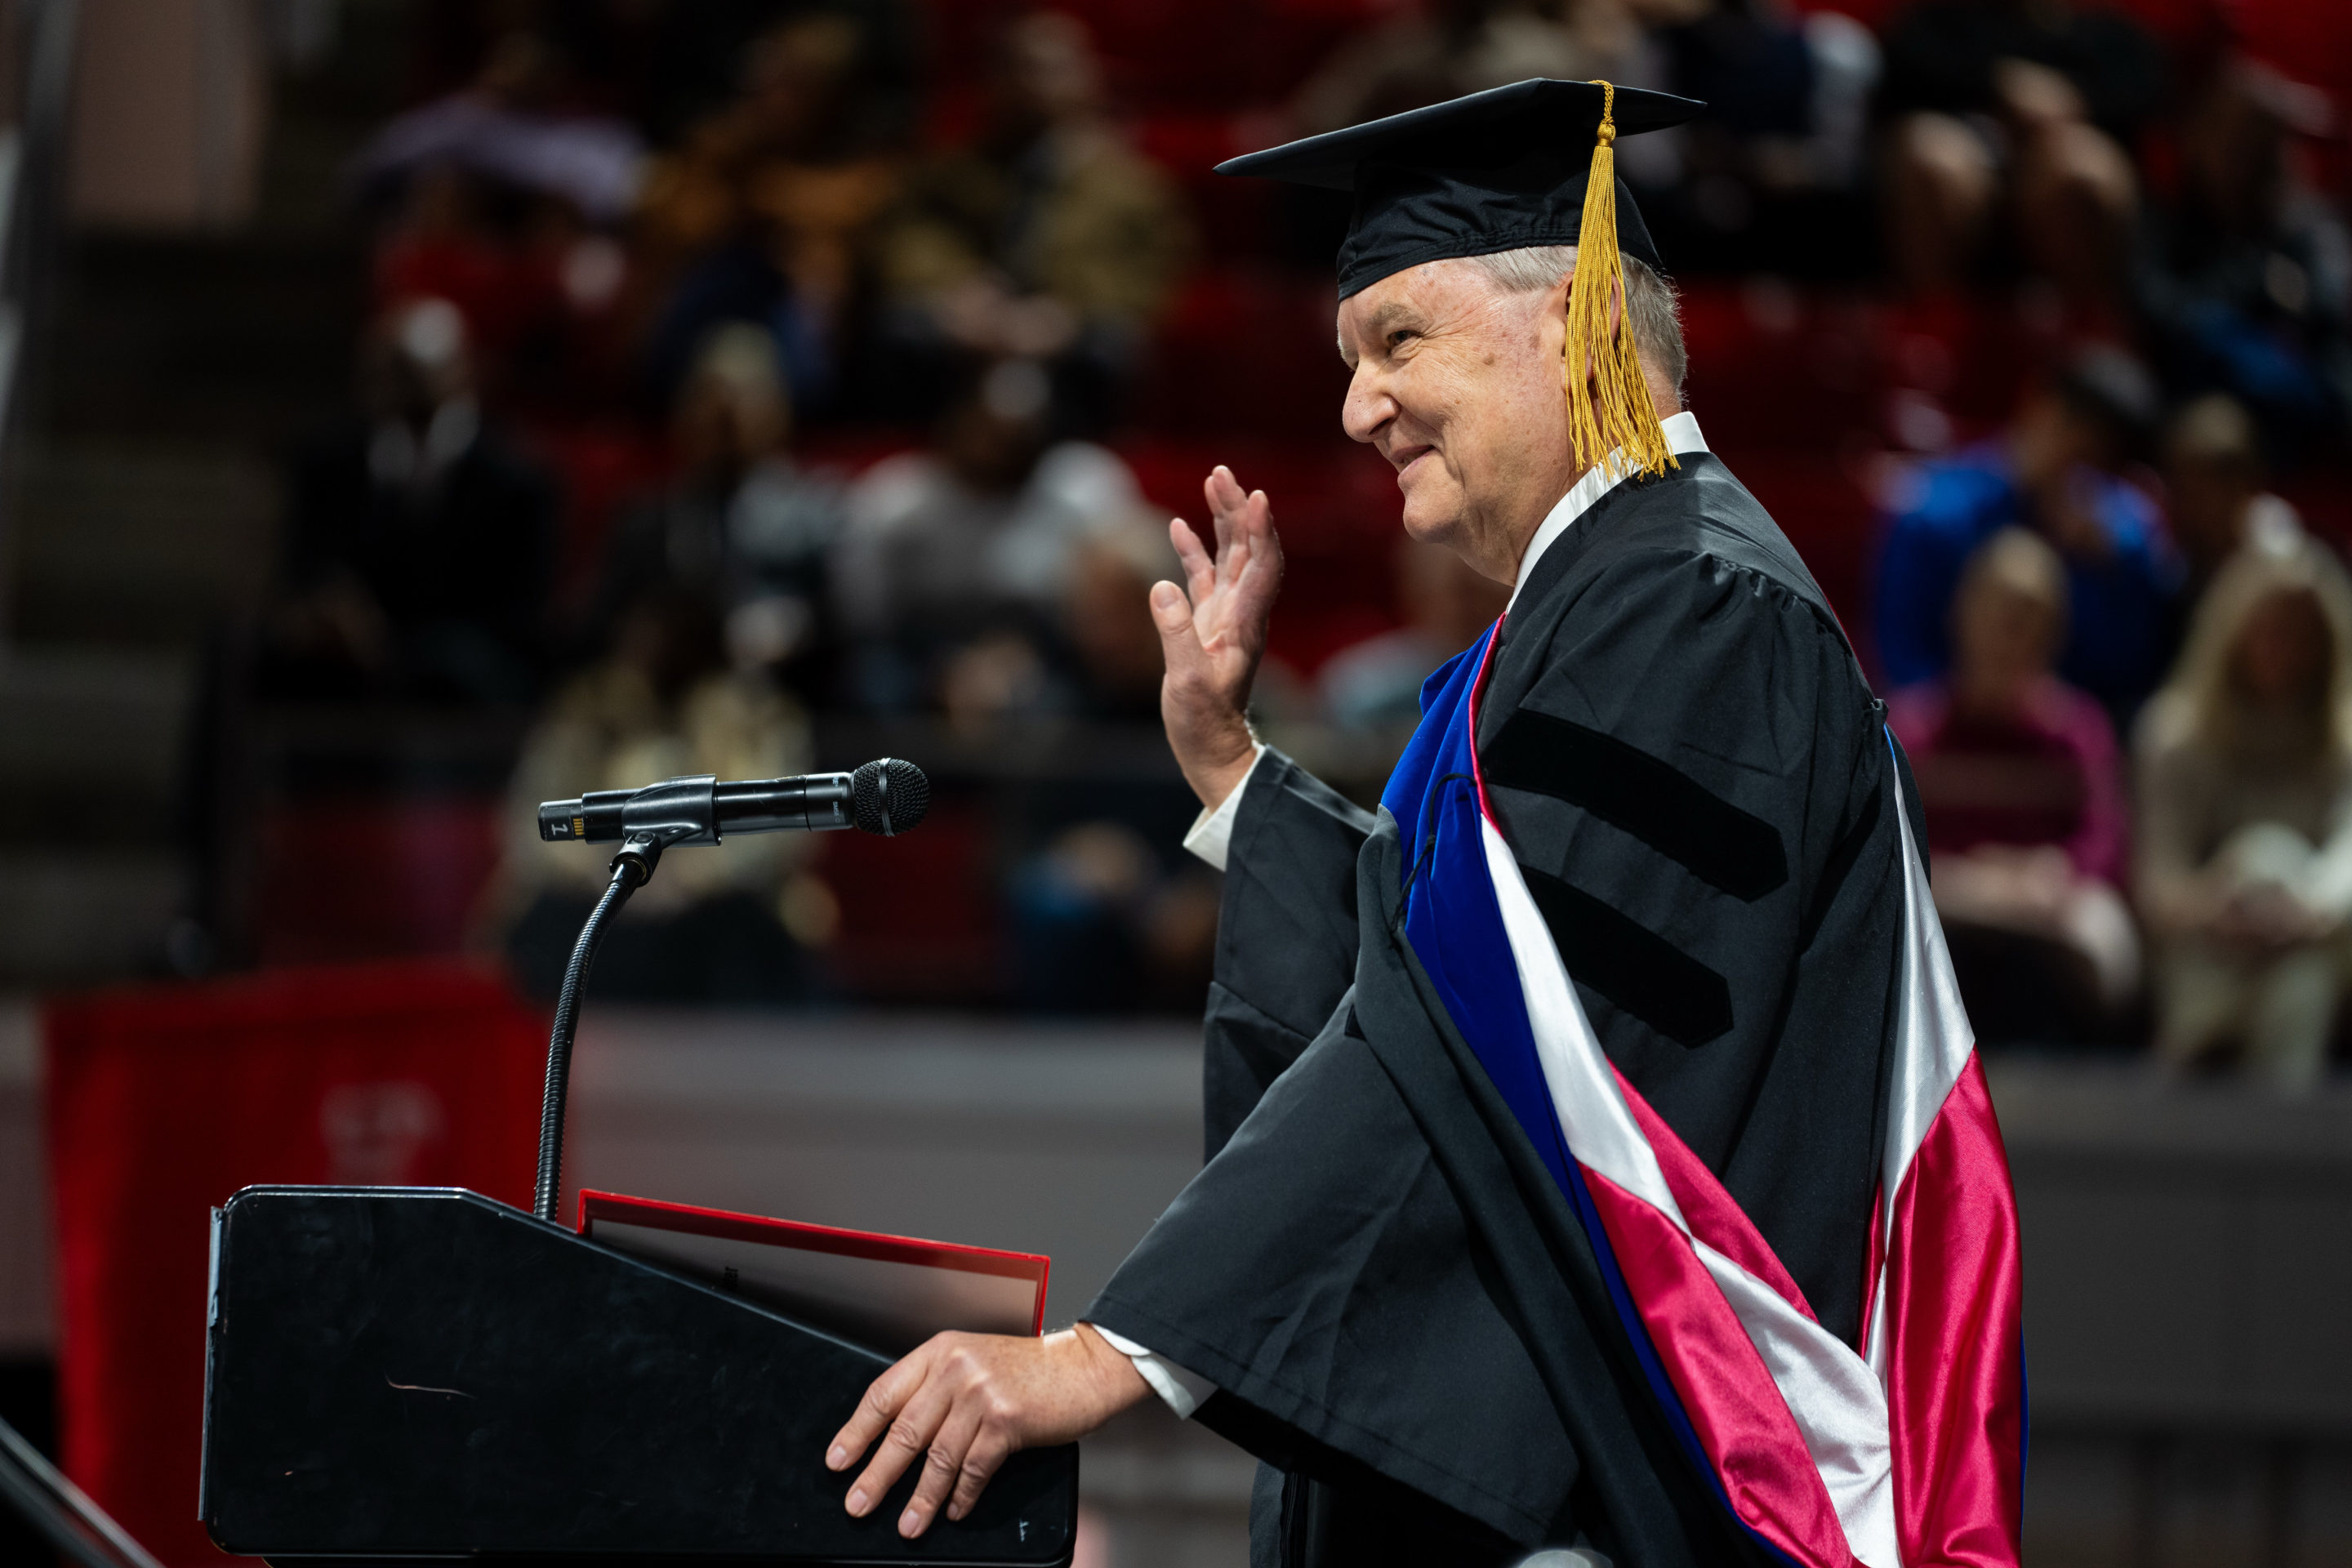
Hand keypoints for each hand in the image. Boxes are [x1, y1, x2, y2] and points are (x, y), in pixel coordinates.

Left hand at [825, 1324, 1146, 1538]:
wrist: (1082, 1368)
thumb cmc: (1029, 1370)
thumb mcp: (974, 1362)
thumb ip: (938, 1388)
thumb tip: (899, 1437)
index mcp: (939, 1352)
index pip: (883, 1393)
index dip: (857, 1431)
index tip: (838, 1460)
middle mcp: (955, 1369)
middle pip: (904, 1431)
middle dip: (877, 1474)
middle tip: (858, 1504)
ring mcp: (981, 1393)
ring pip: (937, 1457)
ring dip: (920, 1498)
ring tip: (907, 1525)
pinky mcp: (1006, 1420)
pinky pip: (973, 1468)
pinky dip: (961, 1495)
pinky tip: (953, 1510)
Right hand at [1154, 466, 1282, 809]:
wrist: (1211, 747)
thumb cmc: (1203, 721)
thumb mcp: (1187, 682)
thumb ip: (1175, 634)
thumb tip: (1161, 586)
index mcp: (1245, 624)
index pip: (1261, 567)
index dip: (1261, 531)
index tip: (1257, 496)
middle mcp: (1241, 613)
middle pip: (1247, 550)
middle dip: (1239, 509)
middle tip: (1222, 473)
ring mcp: (1225, 616)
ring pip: (1228, 556)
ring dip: (1222, 519)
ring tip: (1212, 483)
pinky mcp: (1207, 624)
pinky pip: (1203, 576)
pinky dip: (1193, 549)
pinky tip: (1177, 524)